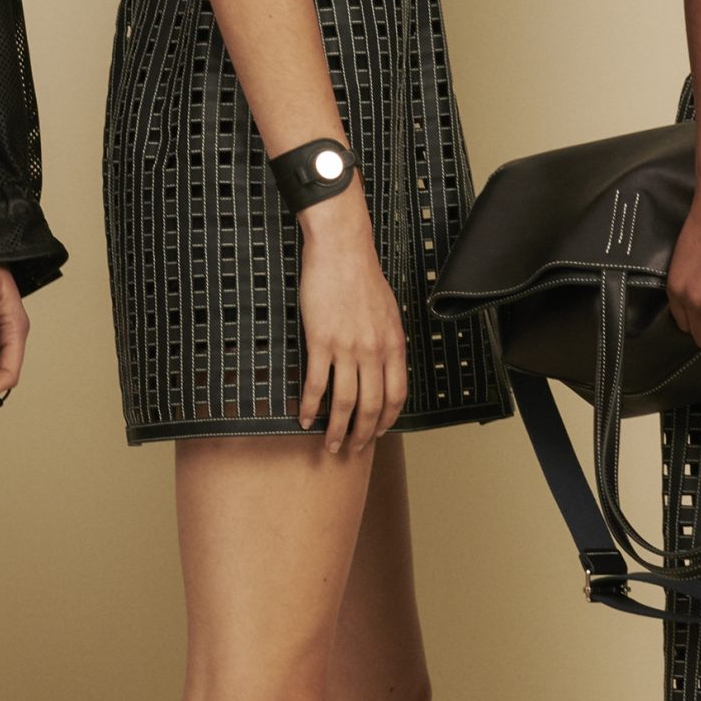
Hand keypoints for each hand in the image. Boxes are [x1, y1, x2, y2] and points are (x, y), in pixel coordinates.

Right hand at [295, 183, 408, 453]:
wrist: (342, 251)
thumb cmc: (363, 276)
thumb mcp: (388, 311)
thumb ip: (387, 341)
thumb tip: (383, 364)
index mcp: (393, 344)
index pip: (396, 394)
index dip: (386, 419)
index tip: (378, 432)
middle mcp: (374, 351)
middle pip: (371, 405)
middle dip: (362, 434)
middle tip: (352, 449)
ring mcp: (347, 348)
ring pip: (345, 402)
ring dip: (337, 429)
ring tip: (330, 444)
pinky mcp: (321, 341)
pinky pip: (317, 384)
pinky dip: (311, 406)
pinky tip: (305, 418)